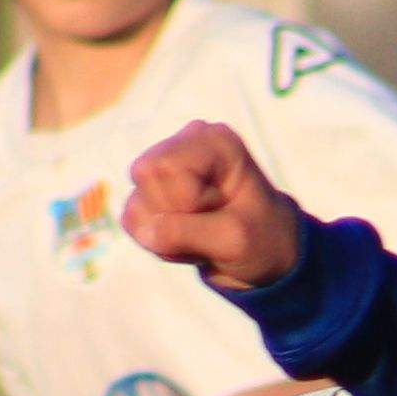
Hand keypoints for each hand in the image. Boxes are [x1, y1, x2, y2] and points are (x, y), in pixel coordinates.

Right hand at [125, 121, 310, 296]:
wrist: (264, 253)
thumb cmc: (260, 237)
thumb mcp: (234, 238)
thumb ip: (187, 232)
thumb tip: (143, 230)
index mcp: (214, 141)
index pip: (167, 165)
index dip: (185, 199)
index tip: (218, 209)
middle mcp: (185, 144)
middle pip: (144, 174)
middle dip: (173, 214)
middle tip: (208, 224)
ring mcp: (165, 168)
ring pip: (135, 203)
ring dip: (167, 233)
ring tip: (201, 233)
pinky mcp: (150, 193)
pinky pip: (132, 220)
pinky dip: (158, 241)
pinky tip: (188, 238)